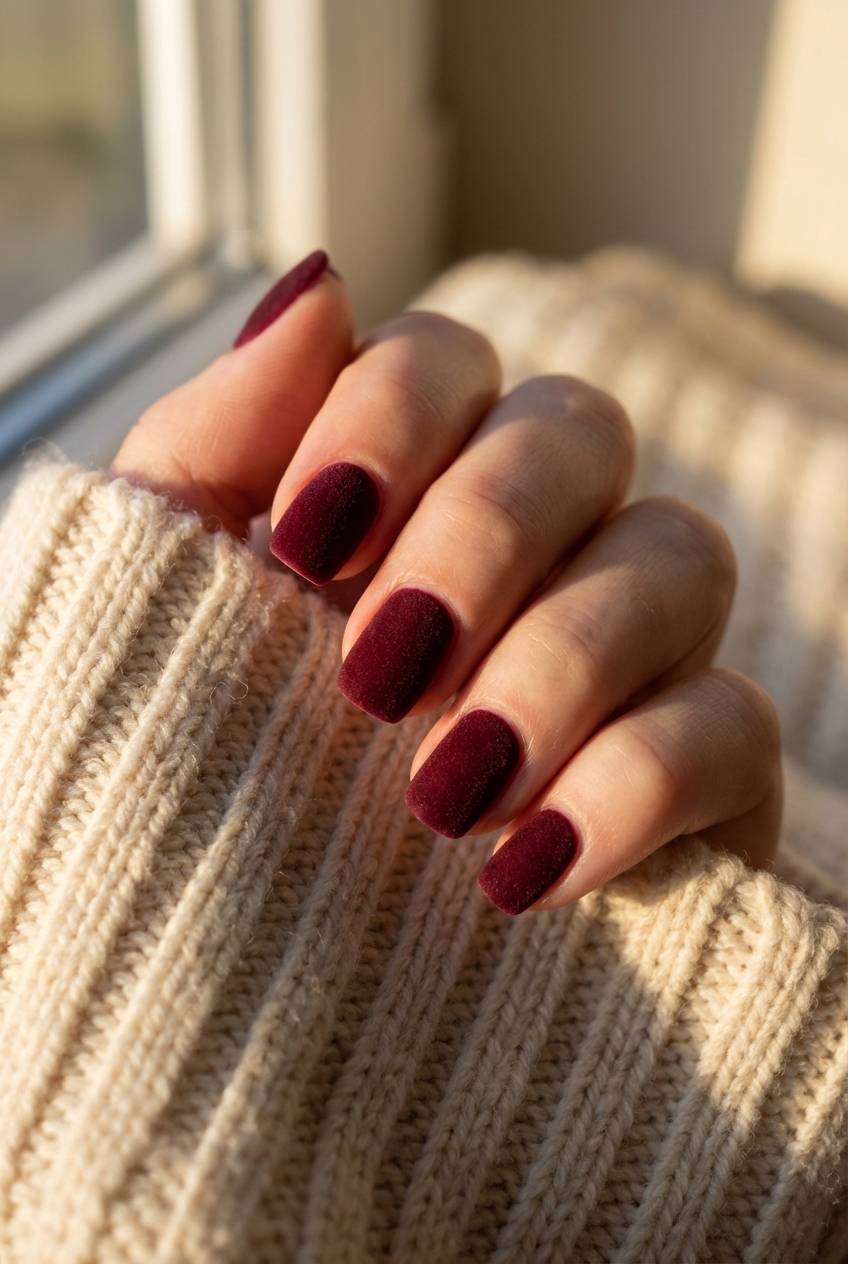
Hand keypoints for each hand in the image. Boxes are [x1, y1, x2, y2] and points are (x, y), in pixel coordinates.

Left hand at [112, 251, 781, 914]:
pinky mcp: (703, 781)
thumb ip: (219, 438)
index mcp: (401, 494)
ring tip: (442, 791)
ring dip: (561, 660)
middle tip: (377, 674)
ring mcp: (630, 656)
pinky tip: (529, 868)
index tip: (306, 547)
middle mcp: (531, 549)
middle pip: (581, 431)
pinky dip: (636, 785)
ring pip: (683, 553)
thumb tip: (317, 279)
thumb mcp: (166, 604)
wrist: (243, 993)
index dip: (392, 421)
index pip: (446, 363)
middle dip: (483, 535)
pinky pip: (735, 726)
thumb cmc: (189, 775)